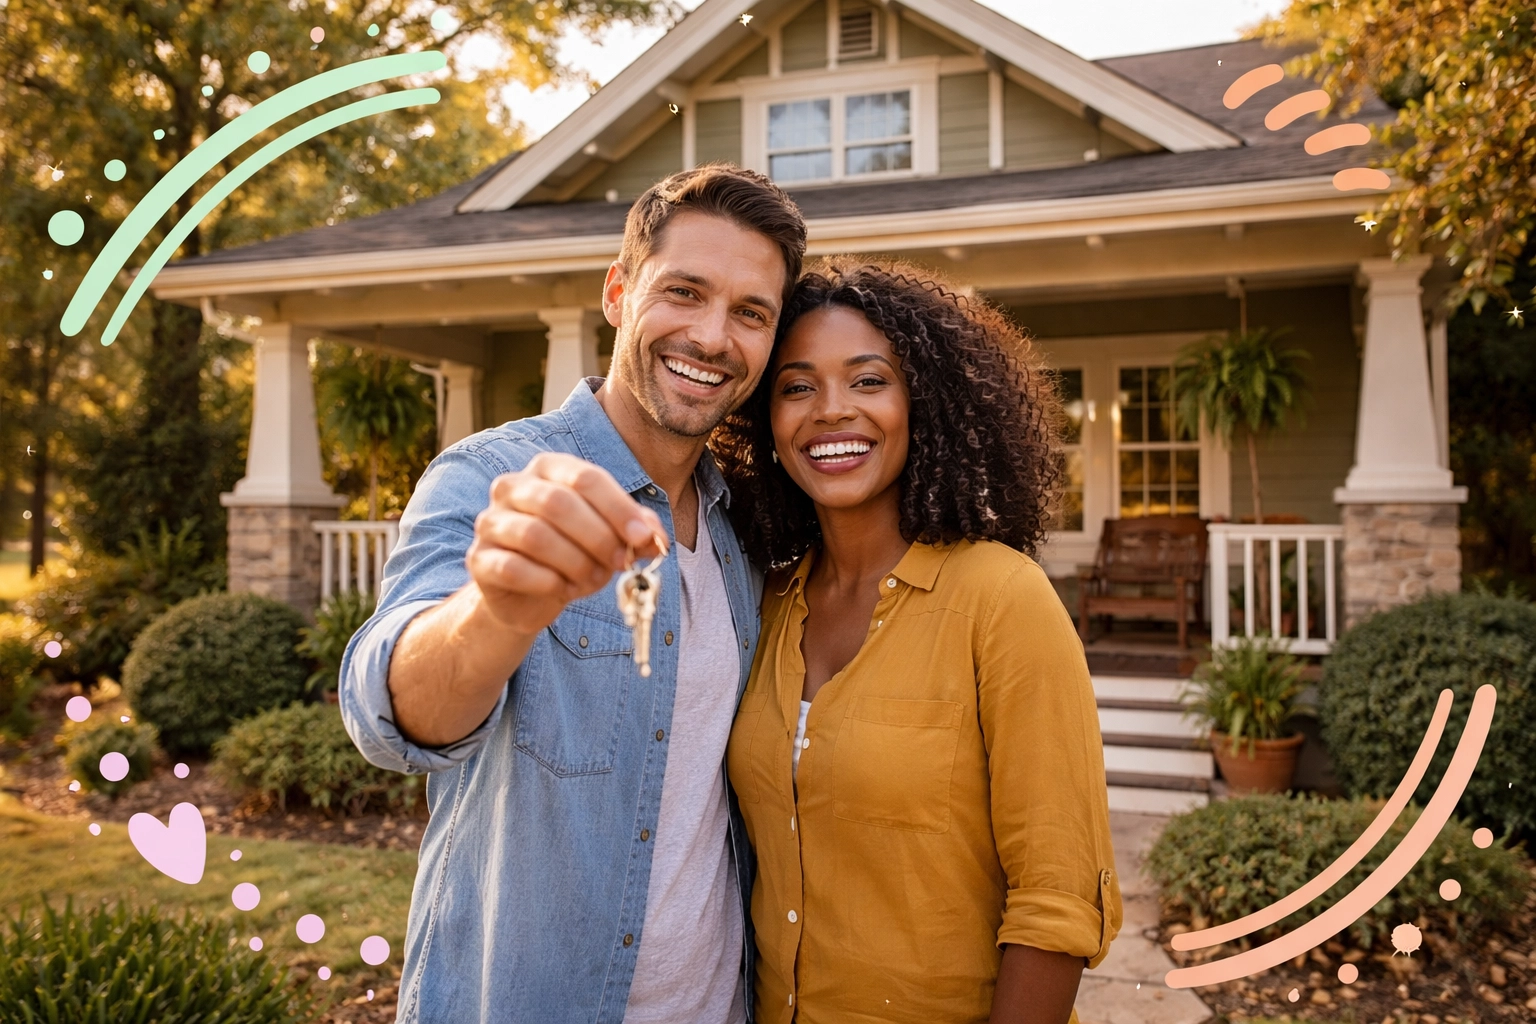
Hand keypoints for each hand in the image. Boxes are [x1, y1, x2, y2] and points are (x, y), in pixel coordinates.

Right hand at [467, 453, 666, 634]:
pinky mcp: (478, 559)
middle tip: (619, 563)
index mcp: (548, 469)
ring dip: (574, 562)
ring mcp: (490, 521)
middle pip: (558, 503)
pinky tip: (562, 590)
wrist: (529, 595)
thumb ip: (635, 531)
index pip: (585, 478)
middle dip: (598, 537)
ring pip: (534, 535)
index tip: (644, 538)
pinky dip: (546, 582)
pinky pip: (512, 568)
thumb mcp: (610, 538)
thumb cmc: (573, 555)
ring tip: (592, 580)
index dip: (618, 508)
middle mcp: (512, 487)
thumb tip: (656, 538)